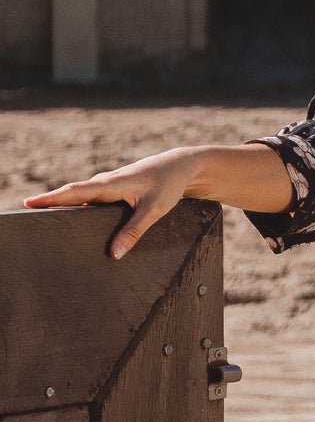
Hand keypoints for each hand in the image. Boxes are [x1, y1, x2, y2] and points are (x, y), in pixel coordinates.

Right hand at [21, 145, 210, 257]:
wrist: (181, 166)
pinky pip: (92, 201)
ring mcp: (108, 186)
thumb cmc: (169, 185)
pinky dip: (80, 209)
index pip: (74, 192)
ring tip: (43, 222)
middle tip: (26, 214)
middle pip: (71, 195)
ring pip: (81, 199)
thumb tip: (115, 254)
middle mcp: (104, 183)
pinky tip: (74, 223)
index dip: (51, 199)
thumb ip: (134, 232)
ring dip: (63, 207)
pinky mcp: (114, 191)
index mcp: (110, 184)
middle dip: (49, 203)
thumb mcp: (154, 211)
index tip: (29, 204)